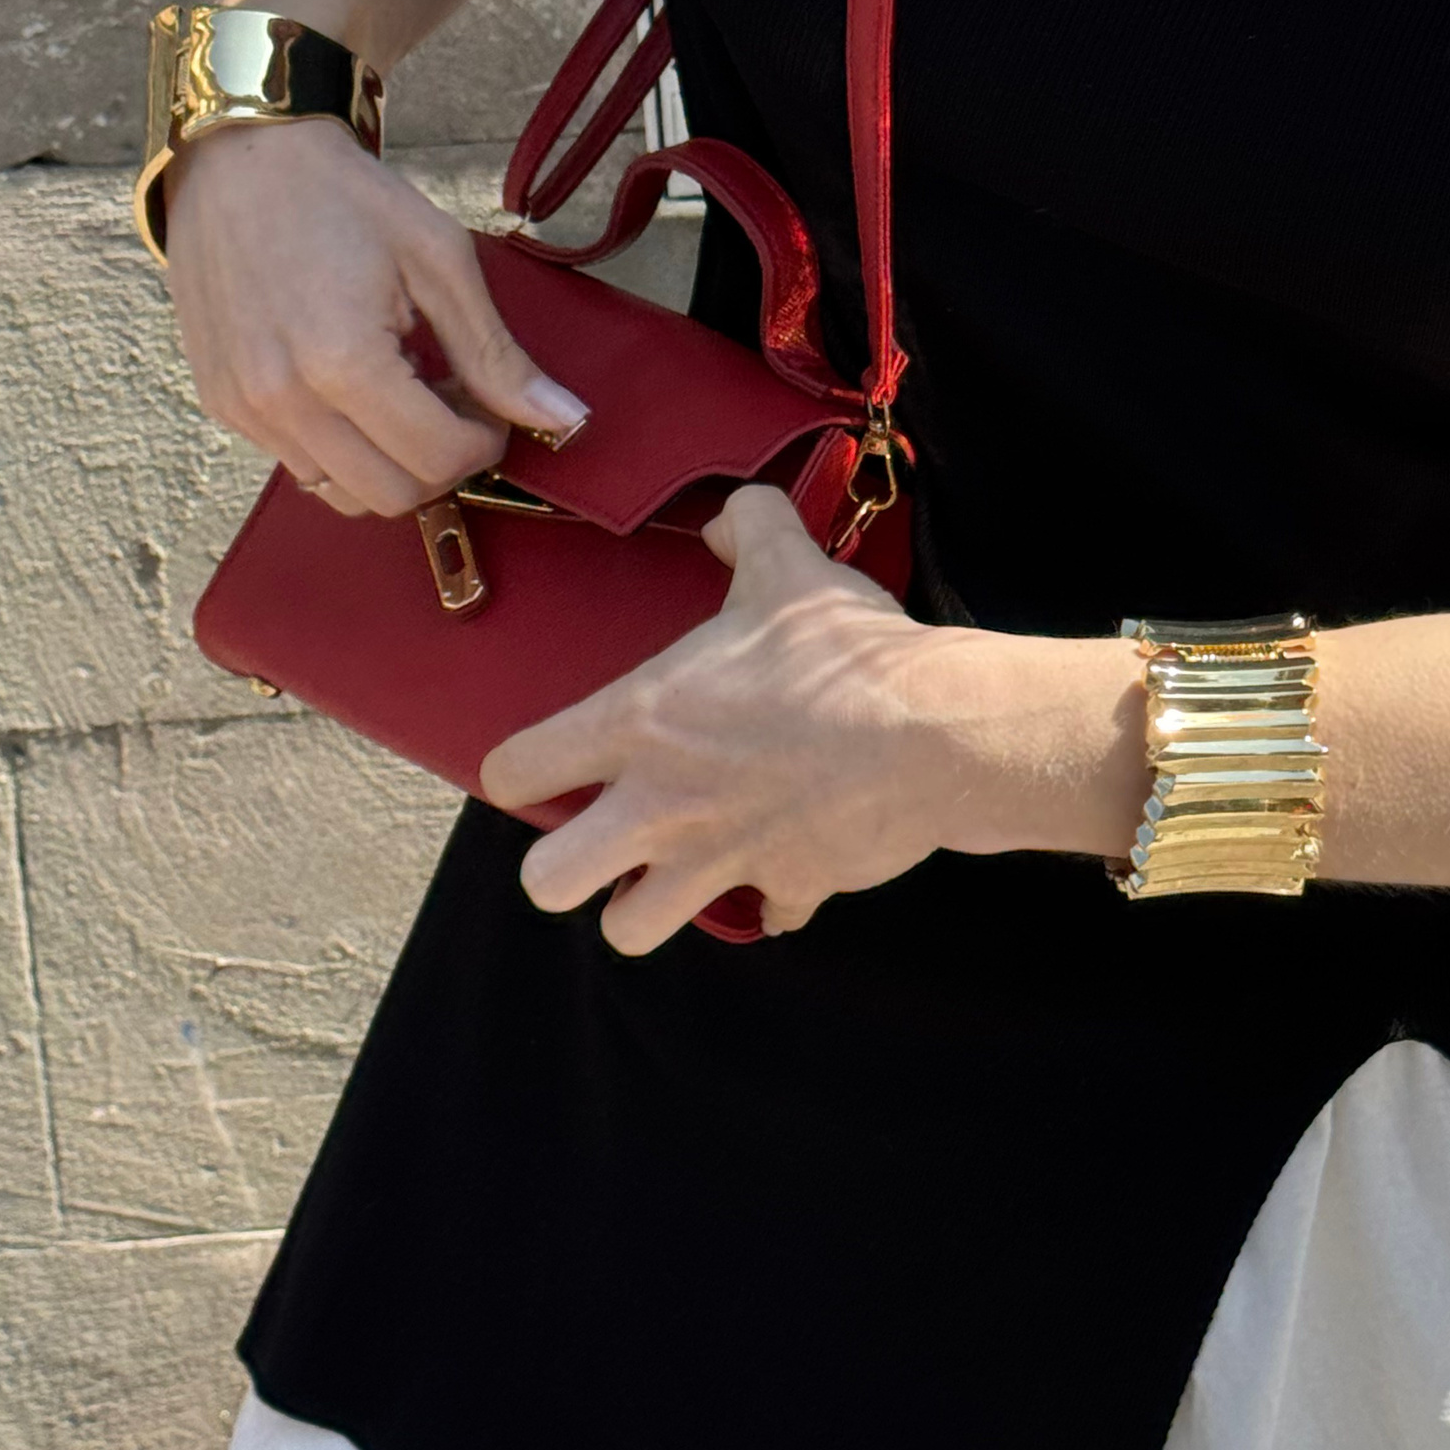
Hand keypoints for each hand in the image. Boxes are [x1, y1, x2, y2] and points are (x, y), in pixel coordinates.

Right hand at [164, 118, 588, 514]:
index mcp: (343, 362)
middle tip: (455, 402)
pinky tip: (356, 389)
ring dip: (392, 463)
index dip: (485, 443)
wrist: (238, 158)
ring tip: (403, 393)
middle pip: (394, 495)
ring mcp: (246, 409)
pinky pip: (301, 467)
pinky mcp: (223, 405)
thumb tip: (565, 419)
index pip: (439, 459)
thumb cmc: (343, 196)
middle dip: (442, 462)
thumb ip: (497, 354)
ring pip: (345, 496)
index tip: (490, 402)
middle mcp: (284, 399)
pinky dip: (344, 451)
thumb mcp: (439, 260)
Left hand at [480, 485, 1148, 950]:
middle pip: (547, 881)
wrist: (931, 732)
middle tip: (599, 844)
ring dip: (647, 908)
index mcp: (641, 722)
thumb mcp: (789, 566)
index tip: (545, 770)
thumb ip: (747, 528)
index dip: (518, 773)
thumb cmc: (848, 653)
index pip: (518, 770)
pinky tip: (789, 867)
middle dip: (563, 871)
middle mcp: (661, 803)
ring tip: (670, 876)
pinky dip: (772, 899)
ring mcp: (719, 857)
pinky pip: (763, 918)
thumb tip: (728, 518)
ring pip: (631, 930)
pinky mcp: (785, 888)